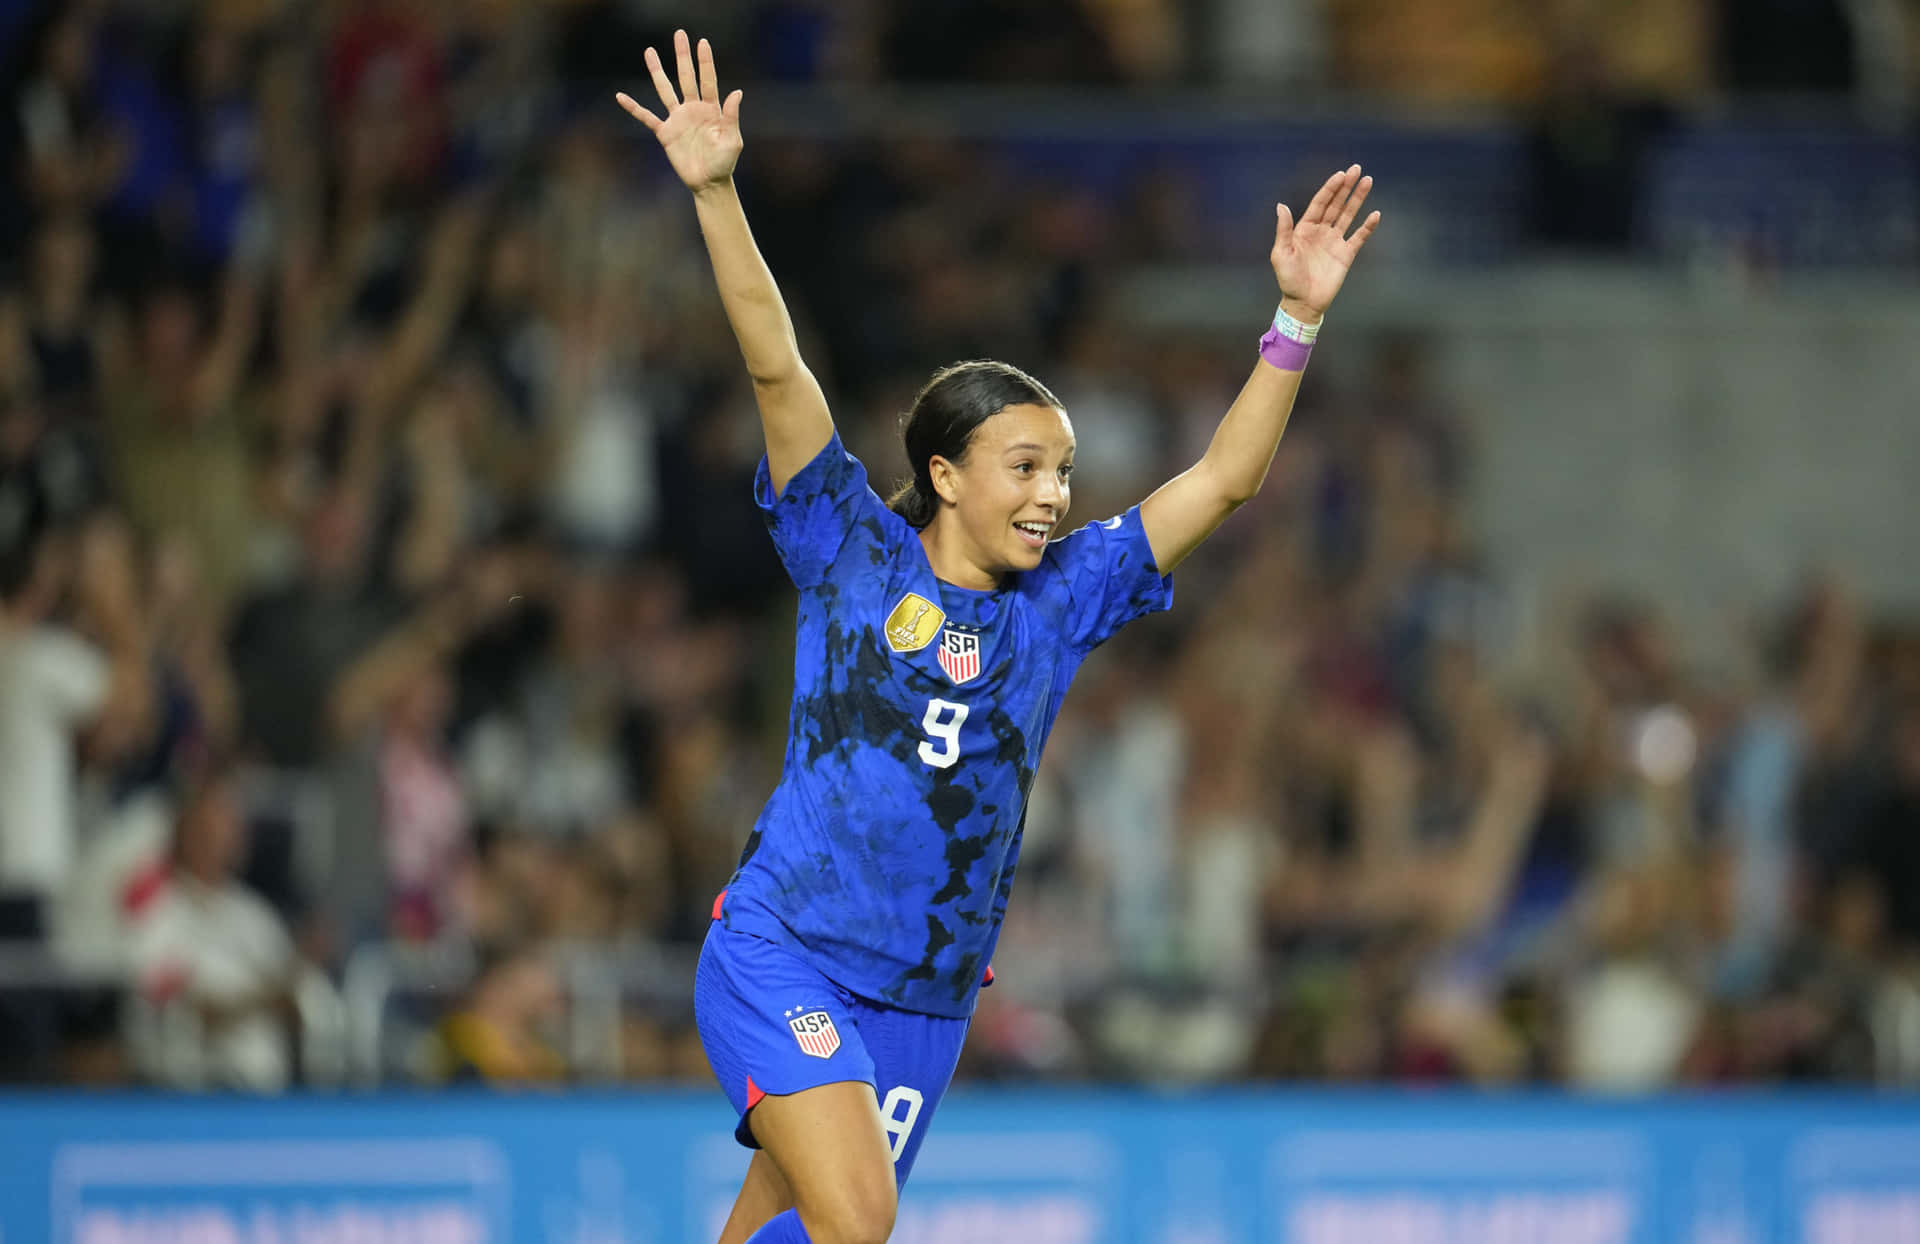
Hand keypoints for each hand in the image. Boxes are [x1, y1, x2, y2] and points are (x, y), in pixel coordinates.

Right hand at [617, 30, 742, 193]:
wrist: (708, 183)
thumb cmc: (724, 163)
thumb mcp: (732, 140)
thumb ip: (731, 116)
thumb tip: (736, 92)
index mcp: (711, 109)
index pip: (708, 80)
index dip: (705, 62)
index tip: (702, 43)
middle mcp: (693, 109)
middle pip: (686, 77)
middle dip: (682, 56)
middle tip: (680, 35)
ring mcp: (678, 119)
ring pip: (665, 90)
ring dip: (657, 71)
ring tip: (649, 52)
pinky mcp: (665, 133)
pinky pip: (646, 117)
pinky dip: (634, 108)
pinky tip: (620, 97)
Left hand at [1272, 165, 1380, 320]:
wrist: (1303, 303)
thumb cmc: (1288, 279)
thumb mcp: (1281, 253)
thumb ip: (1284, 229)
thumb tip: (1281, 205)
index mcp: (1305, 228)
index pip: (1320, 203)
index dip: (1330, 188)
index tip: (1341, 174)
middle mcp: (1321, 231)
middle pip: (1336, 204)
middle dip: (1346, 187)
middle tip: (1357, 169)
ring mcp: (1335, 242)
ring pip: (1349, 215)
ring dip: (1358, 199)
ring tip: (1368, 182)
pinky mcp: (1346, 255)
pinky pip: (1359, 237)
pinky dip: (1367, 227)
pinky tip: (1375, 214)